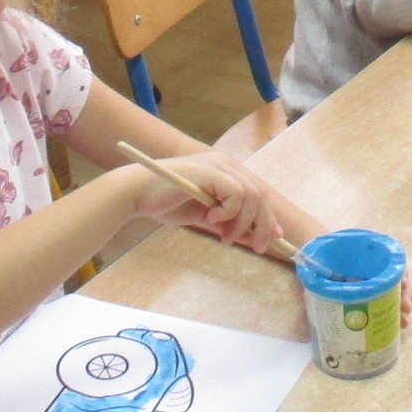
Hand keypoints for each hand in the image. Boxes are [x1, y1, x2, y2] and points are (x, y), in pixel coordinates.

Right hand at [131, 153, 282, 258]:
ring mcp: (218, 165)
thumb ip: (228, 224)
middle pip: (260, 195)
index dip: (267, 217)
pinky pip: (236, 194)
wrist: (137, 194)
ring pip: (251, 196)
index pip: (257, 194)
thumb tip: (253, 237)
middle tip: (256, 247)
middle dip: (261, 224)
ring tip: (225, 237)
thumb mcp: (205, 218)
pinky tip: (212, 220)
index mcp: (226, 173)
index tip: (273, 238)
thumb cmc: (167, 204)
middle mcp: (226, 164)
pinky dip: (230, 212)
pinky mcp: (210, 170)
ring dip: (243, 223)